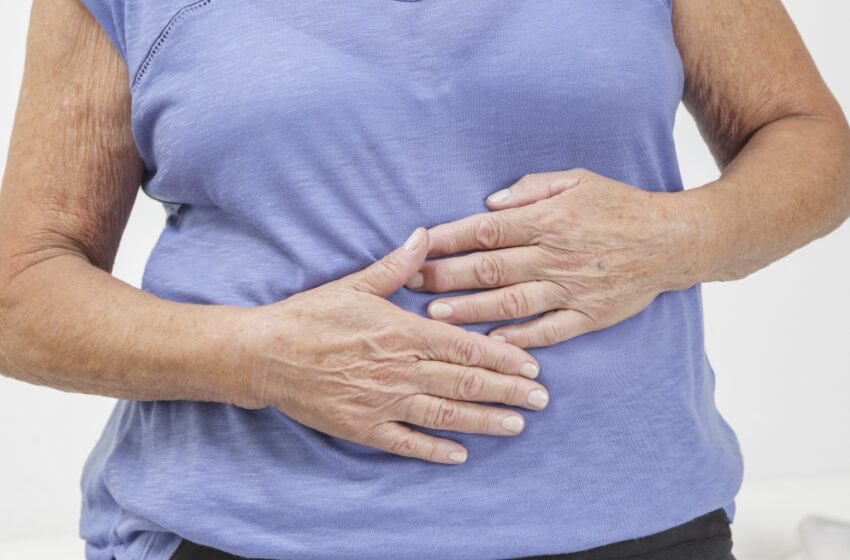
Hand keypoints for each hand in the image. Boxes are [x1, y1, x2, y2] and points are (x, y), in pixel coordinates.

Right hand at [239, 228, 548, 464]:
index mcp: (402, 332)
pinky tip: (461, 455)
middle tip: (541, 400)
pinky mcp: (363, 427)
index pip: (465, 348)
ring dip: (484, 422)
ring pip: (444, 415)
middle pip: (464, 384)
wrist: (265, 354)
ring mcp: (382, 402)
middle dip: (507, 393)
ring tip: (516, 426)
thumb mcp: (355, 283)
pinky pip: (406, 442)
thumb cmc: (312, 315)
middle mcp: (399, 369)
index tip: (531, 366)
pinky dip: (435, 450)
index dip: (502, 359)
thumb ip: (397, 265)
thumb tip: (425, 235)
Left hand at [406, 169, 696, 347]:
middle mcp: (556, 256)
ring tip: (436, 315)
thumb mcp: (577, 180)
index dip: (450, 239)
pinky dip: (520, 337)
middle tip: (411, 284)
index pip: (487, 230)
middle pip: (490, 268)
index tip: (419, 246)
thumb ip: (531, 190)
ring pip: (512, 302)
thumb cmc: (620, 205)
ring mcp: (572, 288)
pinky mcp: (589, 315)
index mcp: (549, 220)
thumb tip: (489, 205)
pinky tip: (491, 343)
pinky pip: (549, 330)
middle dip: (447, 276)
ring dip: (471, 309)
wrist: (673, 240)